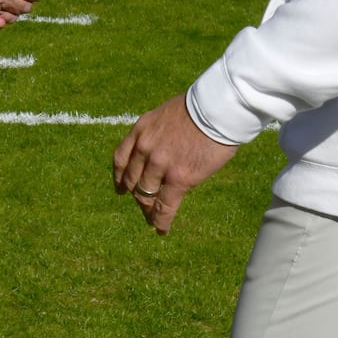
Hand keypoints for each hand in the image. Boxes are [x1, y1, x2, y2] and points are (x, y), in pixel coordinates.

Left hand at [113, 94, 236, 234]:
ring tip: (153, 220)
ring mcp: (160, 164)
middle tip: (144, 205)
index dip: (120, 177)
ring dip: (149, 210)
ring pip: (146, 195)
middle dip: (137, 195)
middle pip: (133, 180)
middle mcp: (145, 147)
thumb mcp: (168, 114)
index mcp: (141, 129)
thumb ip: (160, 133)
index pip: (121, 158)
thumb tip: (165, 148)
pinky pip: (165, 206)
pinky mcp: (178, 178)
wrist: (217, 109)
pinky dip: (161, 221)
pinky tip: (161, 229)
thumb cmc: (201, 108)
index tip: (121, 188)